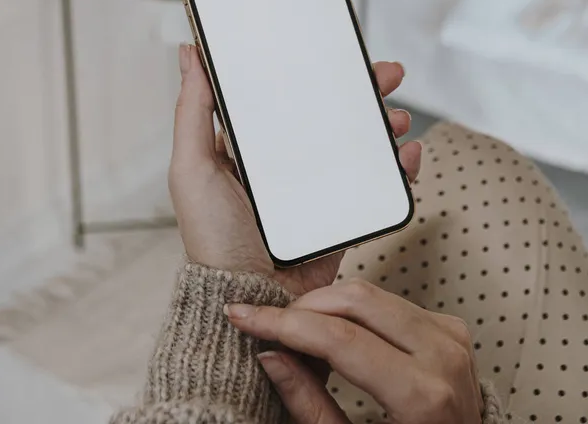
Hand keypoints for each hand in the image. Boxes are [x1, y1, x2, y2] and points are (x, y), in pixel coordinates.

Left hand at [169, 44, 421, 295]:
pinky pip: (375, 184)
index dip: (316, 74)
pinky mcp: (341, 213)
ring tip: (395, 118)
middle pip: (332, 116)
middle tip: (384, 77)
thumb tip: (189, 55)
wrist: (250, 295)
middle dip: (362, 93)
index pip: (291, 99)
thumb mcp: (193, 167)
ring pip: (359, 145)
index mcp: (255, 147)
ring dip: (383, 125)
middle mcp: (289, 163)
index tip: (337, 55)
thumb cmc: (214, 238)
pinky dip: (397, 167)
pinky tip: (406, 155)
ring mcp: (318, 188)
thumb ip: (193, 111)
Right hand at [226, 281, 482, 423]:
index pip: (339, 339)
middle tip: (269, 323)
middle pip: (355, 300)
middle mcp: (442, 356)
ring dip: (325, 303)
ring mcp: (449, 336)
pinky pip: (389, 300)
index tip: (246, 315)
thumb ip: (309, 403)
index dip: (284, 323)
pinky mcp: (448, 327)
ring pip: (370, 292)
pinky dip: (353, 309)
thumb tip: (272, 357)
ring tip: (297, 328)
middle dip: (303, 306)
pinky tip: (334, 329)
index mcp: (423, 395)